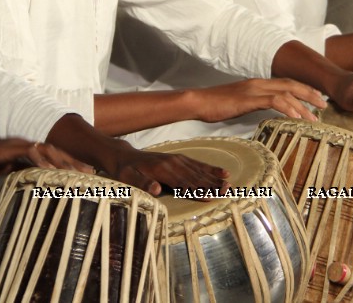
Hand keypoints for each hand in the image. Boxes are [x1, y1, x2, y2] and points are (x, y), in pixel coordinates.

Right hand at [0, 138, 92, 176]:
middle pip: (55, 151)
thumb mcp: (6, 170)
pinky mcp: (8, 149)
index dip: (70, 163)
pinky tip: (49, 169)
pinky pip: (28, 152)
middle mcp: (26, 144)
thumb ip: (22, 171)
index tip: (85, 173)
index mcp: (27, 150)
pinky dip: (40, 160)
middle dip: (74, 161)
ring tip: (77, 171)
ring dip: (62, 161)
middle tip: (90, 172)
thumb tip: (36, 180)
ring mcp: (18, 145)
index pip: (53, 156)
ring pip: (46, 150)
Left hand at [105, 145, 229, 197]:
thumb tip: (155, 189)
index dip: (196, 190)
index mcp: (161, 169)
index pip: (182, 183)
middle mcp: (172, 162)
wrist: (124, 155)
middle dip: (211, 185)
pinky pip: (197, 164)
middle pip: (195, 176)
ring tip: (228, 185)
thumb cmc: (124, 170)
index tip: (210, 197)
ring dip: (214, 178)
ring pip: (199, 171)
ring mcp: (177, 159)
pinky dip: (210, 168)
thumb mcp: (127, 178)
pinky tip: (222, 172)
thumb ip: (141, 183)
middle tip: (227, 192)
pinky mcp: (180, 158)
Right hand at [195, 78, 325, 122]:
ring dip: (303, 104)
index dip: (304, 89)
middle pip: (291, 84)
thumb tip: (267, 111)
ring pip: (286, 93)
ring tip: (315, 116)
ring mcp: (254, 90)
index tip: (316, 98)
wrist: (199, 102)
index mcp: (258, 84)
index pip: (286, 83)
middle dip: (310, 94)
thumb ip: (254, 104)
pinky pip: (274, 101)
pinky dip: (288, 108)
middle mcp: (259, 83)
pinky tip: (297, 117)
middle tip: (324, 104)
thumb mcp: (240, 103)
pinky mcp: (249, 99)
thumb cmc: (216, 105)